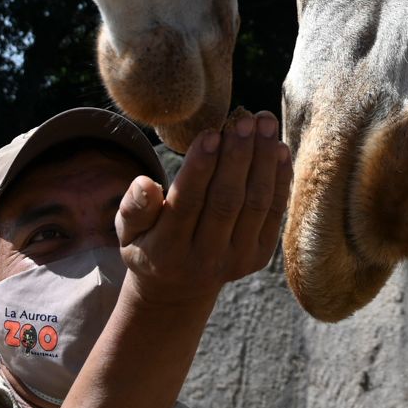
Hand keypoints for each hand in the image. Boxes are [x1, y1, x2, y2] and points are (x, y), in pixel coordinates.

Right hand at [113, 112, 288, 308]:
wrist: (179, 289)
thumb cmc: (149, 244)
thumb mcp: (127, 232)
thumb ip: (133, 208)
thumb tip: (145, 183)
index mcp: (166, 251)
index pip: (186, 204)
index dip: (200, 168)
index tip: (211, 132)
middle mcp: (205, 259)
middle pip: (226, 201)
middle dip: (238, 156)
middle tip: (244, 118)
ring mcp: (237, 259)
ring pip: (256, 203)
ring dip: (264, 159)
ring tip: (265, 122)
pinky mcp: (260, 256)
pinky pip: (274, 212)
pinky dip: (280, 178)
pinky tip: (280, 148)